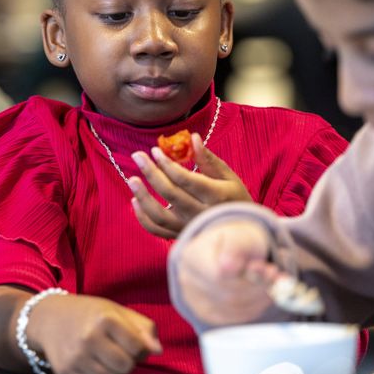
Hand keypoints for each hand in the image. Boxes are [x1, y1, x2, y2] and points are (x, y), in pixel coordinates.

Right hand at [26, 294, 161, 373]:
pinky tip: (92, 364)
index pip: (138, 348)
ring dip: (114, 373)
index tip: (131, 343)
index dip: (140, 349)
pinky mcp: (66, 373)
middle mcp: (89, 338)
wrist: (49, 318)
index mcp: (105, 319)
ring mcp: (76, 357)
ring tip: (105, 359)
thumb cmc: (88, 313)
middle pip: (126, 367)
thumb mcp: (116, 310)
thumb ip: (143, 327)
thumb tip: (157, 351)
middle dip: (127, 362)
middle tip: (118, 352)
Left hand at [129, 133, 252, 237]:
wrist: (242, 231)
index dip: (168, 164)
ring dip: (143, 196)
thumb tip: (192, 138)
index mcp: (216, 196)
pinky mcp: (180, 235)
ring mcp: (188, 227)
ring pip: (160, 215)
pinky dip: (142, 217)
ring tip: (132, 179)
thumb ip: (208, 159)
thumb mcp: (228, 176)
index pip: (186, 179)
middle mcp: (200, 213)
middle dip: (151, 172)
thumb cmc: (235, 198)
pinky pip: (157, 230)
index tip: (155, 150)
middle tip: (137, 155)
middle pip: (170, 193)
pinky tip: (135, 201)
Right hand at [175, 219, 275, 324]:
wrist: (228, 251)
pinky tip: (262, 294)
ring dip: (260, 298)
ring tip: (272, 282)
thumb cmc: (236, 241)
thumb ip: (237, 247)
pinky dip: (255, 307)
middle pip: (228, 295)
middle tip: (275, 275)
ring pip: (234, 309)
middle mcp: (187, 280)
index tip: (266, 267)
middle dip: (258, 287)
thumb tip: (229, 267)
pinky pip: (234, 318)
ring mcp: (194, 300)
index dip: (247, 277)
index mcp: (192, 256)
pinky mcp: (206, 314)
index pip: (219, 277)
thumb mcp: (240, 234)